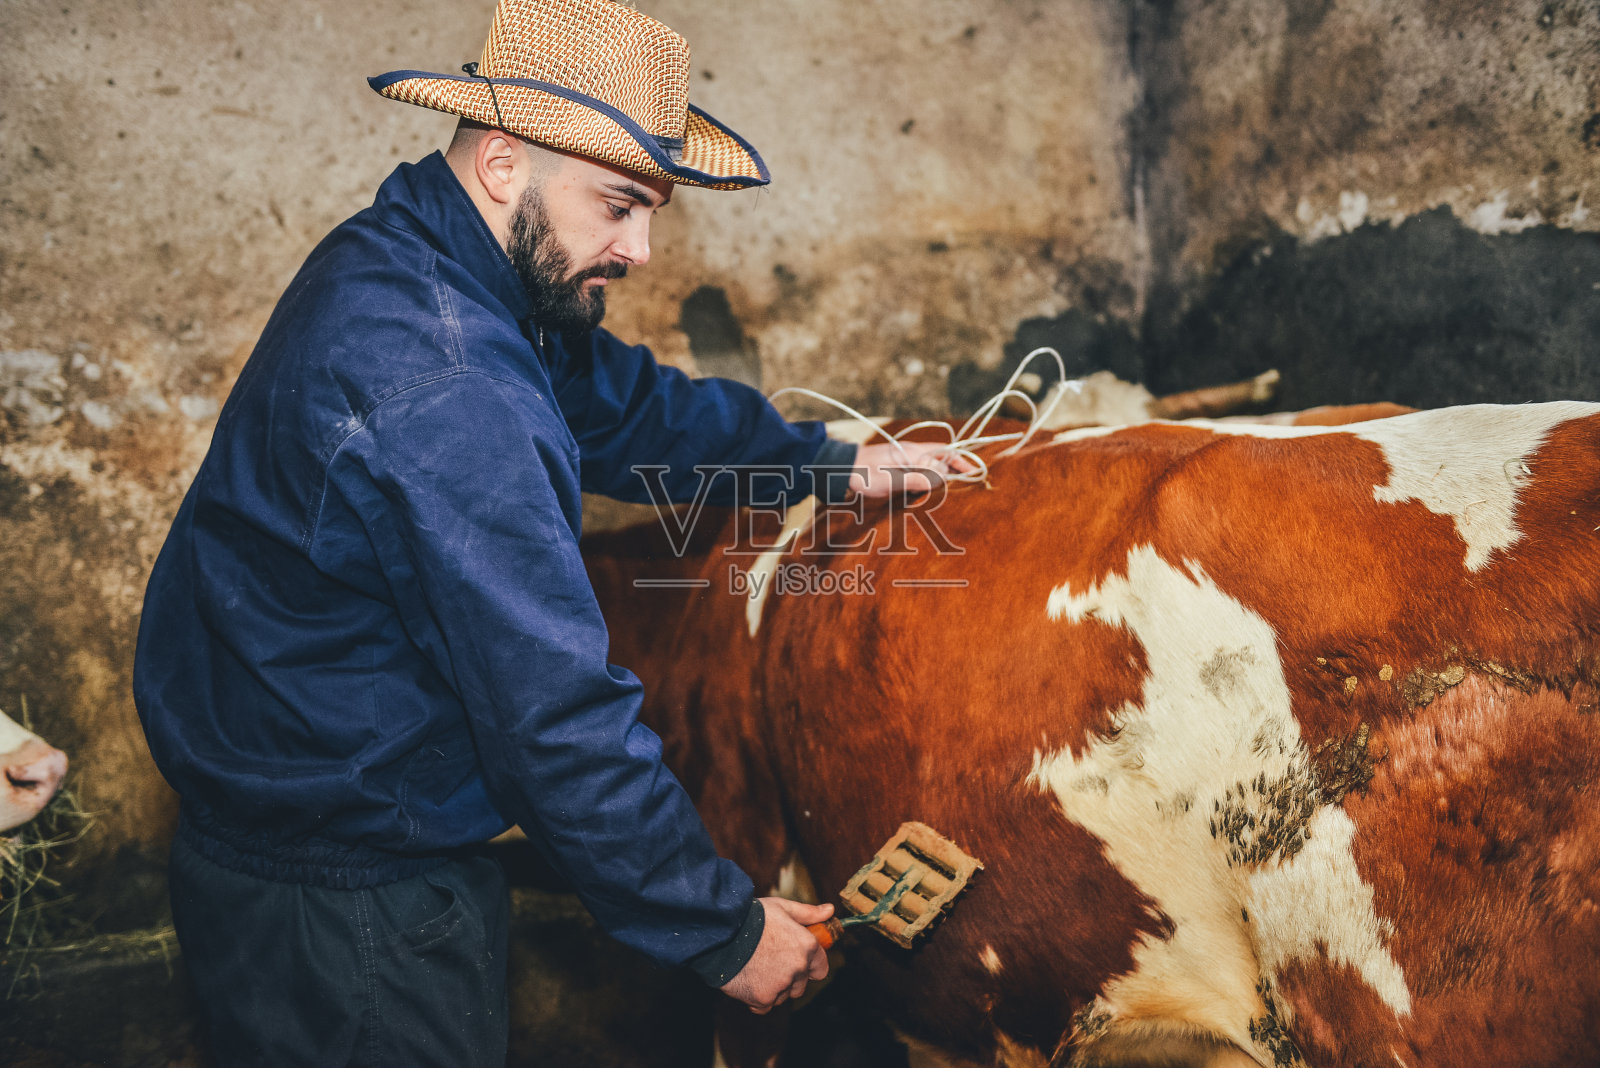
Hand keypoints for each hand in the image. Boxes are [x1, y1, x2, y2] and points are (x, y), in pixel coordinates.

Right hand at [720, 898, 832, 1013]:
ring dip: (773, 988)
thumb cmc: (752, 916)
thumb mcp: (783, 908)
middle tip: (769, 961)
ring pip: (782, 996)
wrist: (722, 931)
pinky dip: (757, 998)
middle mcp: (798, 968)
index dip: (809, 965)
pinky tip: (748, 980)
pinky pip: (765, 1006)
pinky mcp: (763, 998)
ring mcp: (781, 985)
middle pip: (800, 985)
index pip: (821, 968)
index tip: (795, 960)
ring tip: (756, 968)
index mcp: (807, 946)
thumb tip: (829, 910)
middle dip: (789, 977)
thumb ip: (808, 913)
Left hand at [848, 441, 975, 498]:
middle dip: (956, 470)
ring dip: (943, 477)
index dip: (961, 462)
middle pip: (941, 459)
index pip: (945, 454)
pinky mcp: (898, 468)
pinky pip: (920, 472)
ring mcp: (904, 460)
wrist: (840, 469)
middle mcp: (912, 454)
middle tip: (969, 484)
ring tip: (955, 491)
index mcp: (913, 453)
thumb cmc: (863, 474)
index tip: (974, 473)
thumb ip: (916, 479)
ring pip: (931, 466)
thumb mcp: (890, 480)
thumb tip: (942, 479)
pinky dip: (930, 481)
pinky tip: (931, 493)